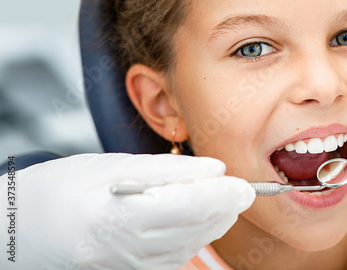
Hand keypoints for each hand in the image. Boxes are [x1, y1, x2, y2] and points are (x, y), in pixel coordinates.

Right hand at [0, 153, 254, 269]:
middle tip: (240, 189)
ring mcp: (127, 269)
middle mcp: (124, 252)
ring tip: (225, 200)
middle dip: (224, 209)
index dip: (221, 197)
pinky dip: (194, 236)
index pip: (187, 208)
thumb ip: (166, 171)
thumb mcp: (110, 167)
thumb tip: (212, 170)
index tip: (244, 185)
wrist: (21, 232)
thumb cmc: (57, 192)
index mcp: (115, 218)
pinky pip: (174, 258)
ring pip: (189, 247)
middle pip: (194, 230)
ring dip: (214, 223)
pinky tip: (199, 218)